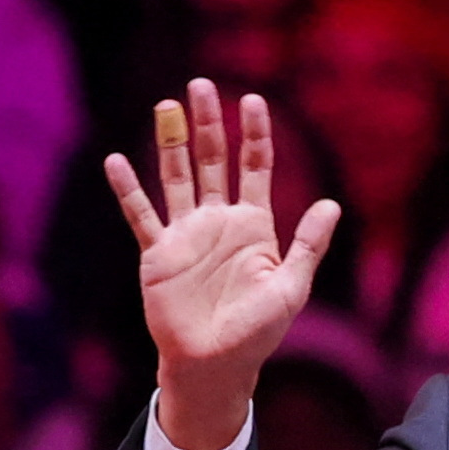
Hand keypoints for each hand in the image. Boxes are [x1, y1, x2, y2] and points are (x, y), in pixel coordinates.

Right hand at [104, 79, 340, 449]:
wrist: (216, 366)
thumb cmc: (258, 332)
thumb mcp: (292, 287)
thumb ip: (308, 245)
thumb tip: (332, 203)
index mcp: (255, 226)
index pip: (255, 167)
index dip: (254, 134)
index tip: (253, 100)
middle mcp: (219, 221)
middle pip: (213, 160)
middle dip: (209, 123)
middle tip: (201, 84)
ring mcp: (186, 235)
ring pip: (177, 176)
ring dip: (171, 142)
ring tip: (166, 106)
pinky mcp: (158, 254)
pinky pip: (142, 215)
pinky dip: (128, 189)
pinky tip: (116, 161)